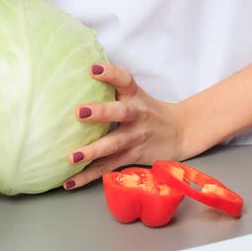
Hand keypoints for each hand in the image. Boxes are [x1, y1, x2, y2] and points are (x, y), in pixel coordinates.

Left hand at [63, 64, 185, 188]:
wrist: (181, 132)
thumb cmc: (149, 110)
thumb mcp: (136, 94)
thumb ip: (113, 88)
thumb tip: (73, 78)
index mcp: (135, 95)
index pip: (124, 79)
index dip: (110, 73)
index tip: (93, 68)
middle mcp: (136, 115)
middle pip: (120, 112)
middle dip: (100, 112)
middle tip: (79, 112)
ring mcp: (135, 137)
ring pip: (114, 144)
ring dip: (93, 151)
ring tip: (72, 157)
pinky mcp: (131, 157)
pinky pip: (108, 167)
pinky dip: (88, 176)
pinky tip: (69, 182)